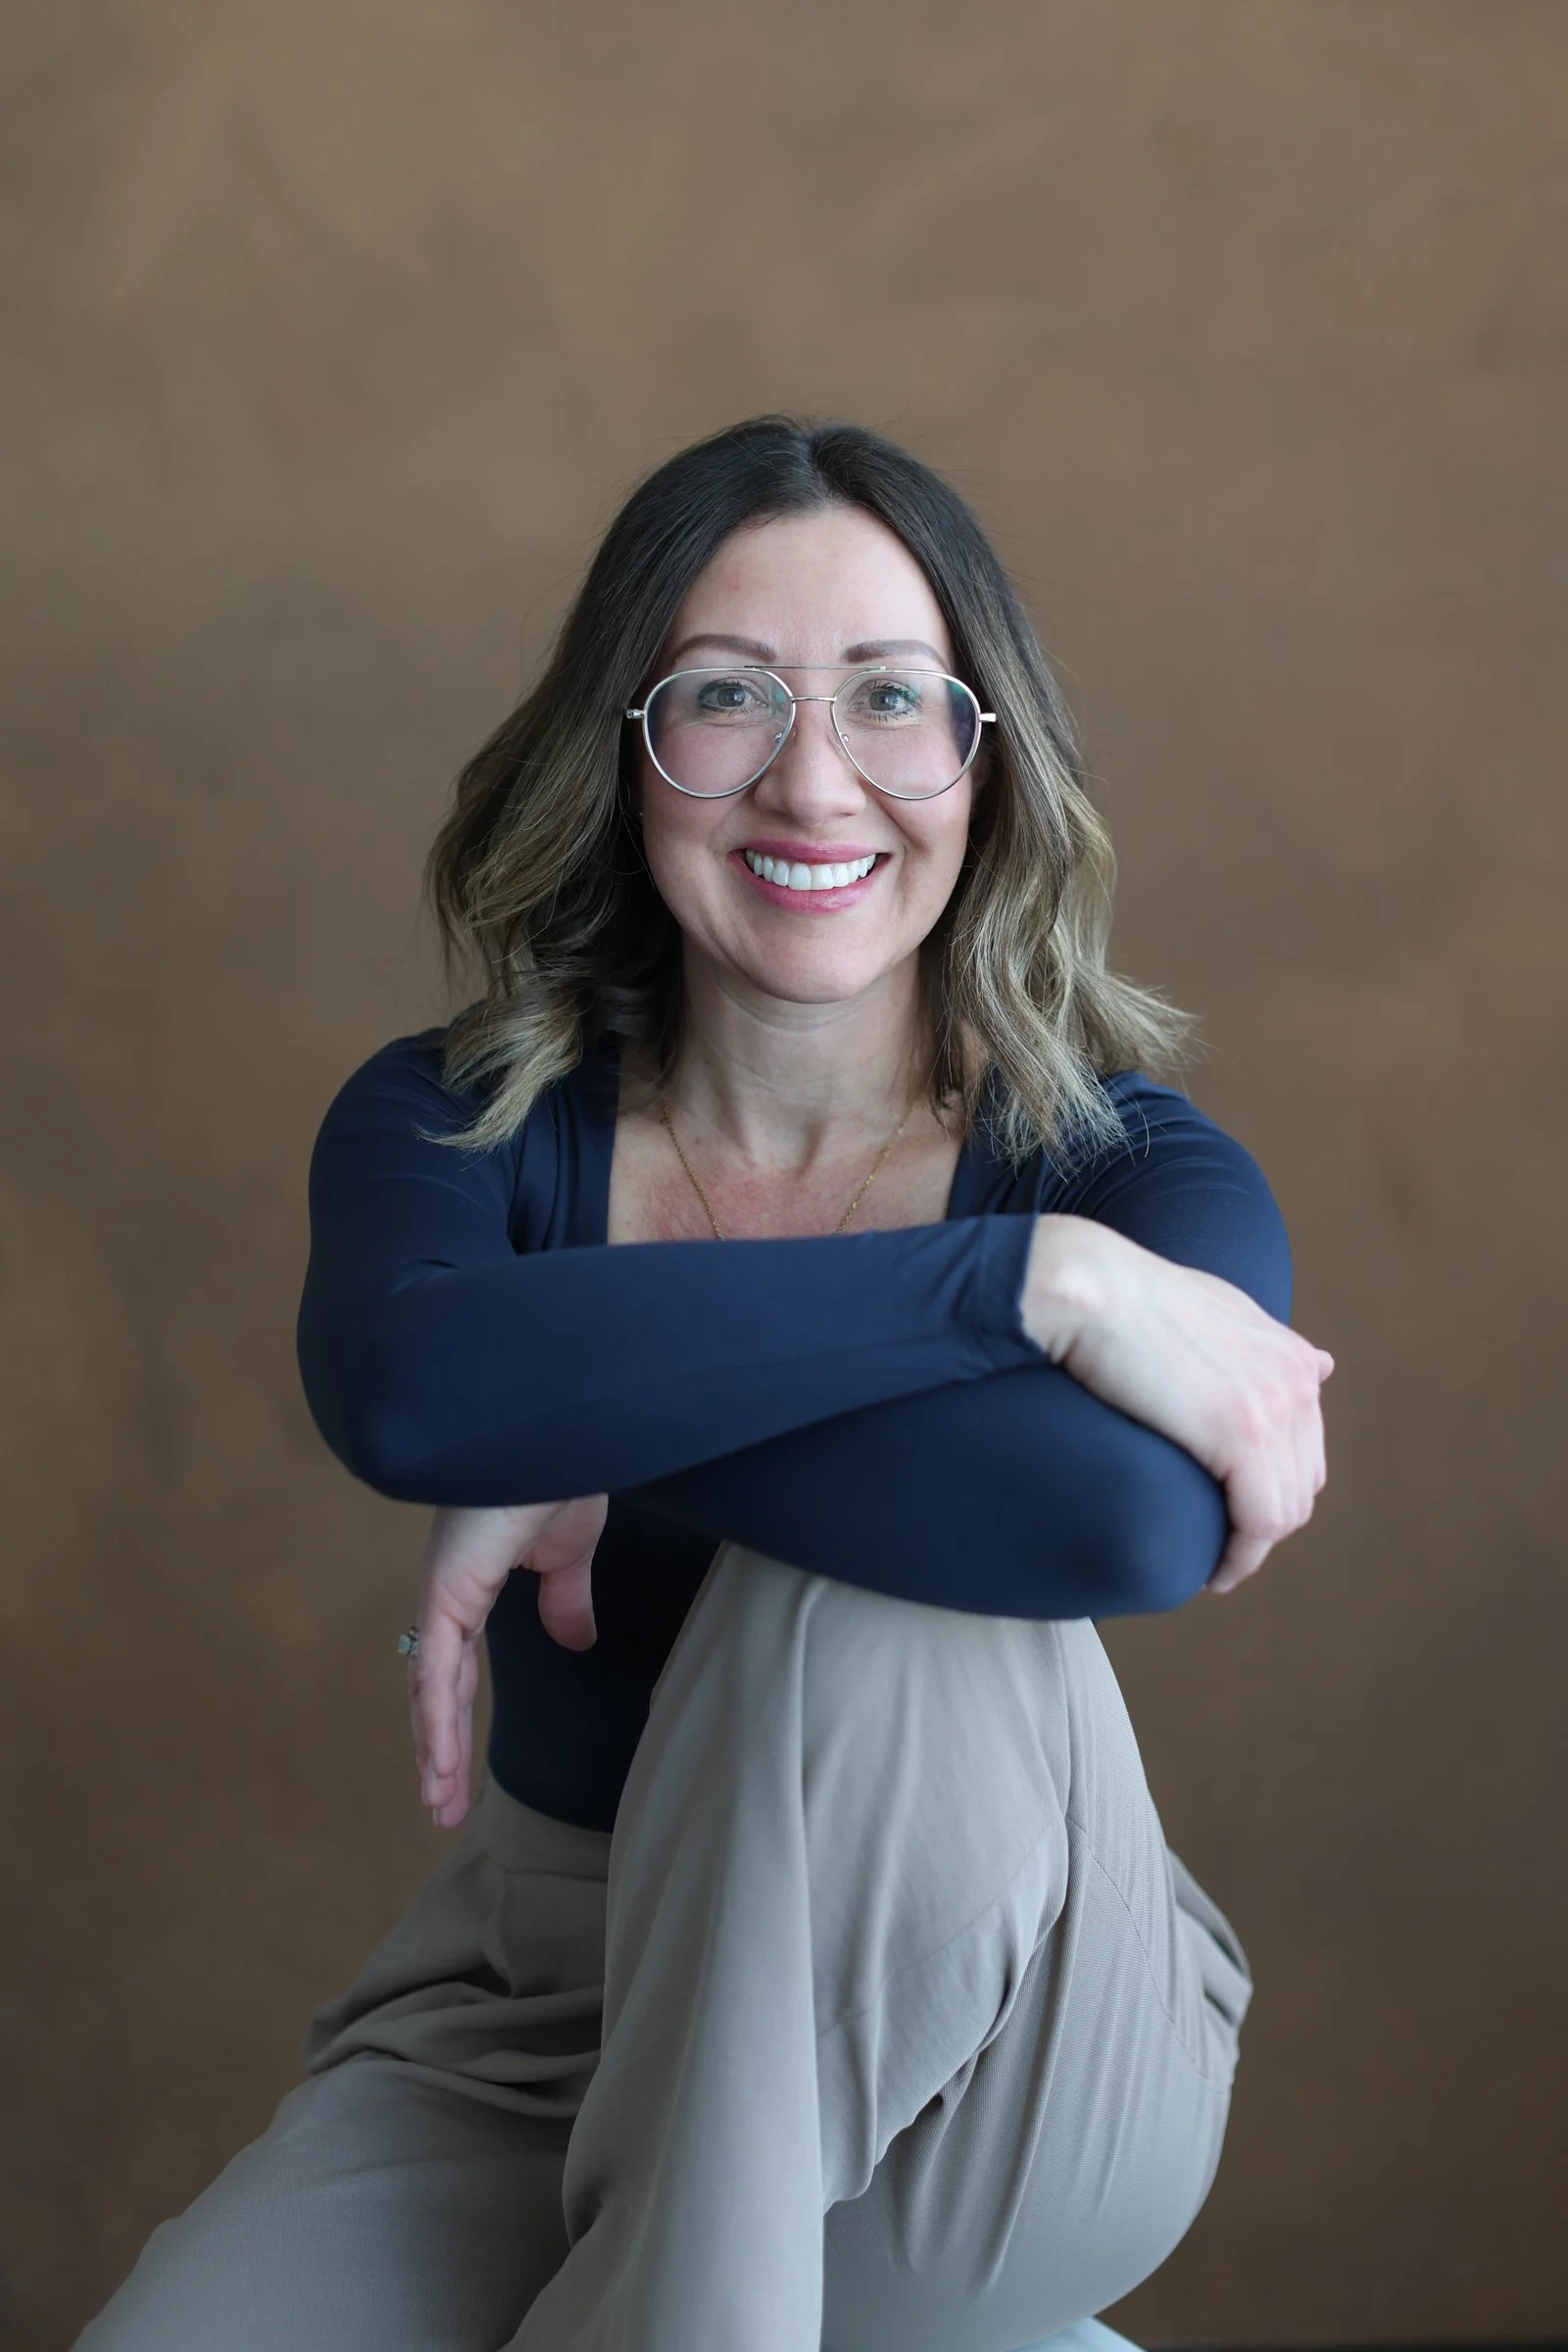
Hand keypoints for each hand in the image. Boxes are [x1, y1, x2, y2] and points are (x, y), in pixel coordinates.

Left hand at [409, 1493, 608, 1827]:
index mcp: (469, 1585)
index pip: (454, 1669)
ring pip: (429, 1690)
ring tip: (439, 1806)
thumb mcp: (568, 1554)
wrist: (556, 1439)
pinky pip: (436, 1669)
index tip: (454, 1773)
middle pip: (435, 1691)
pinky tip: (437, 1763)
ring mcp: (440, 1594)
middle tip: (441, 1809)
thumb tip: (576, 1643)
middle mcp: (445, 1595)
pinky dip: (436, 1720)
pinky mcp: (445, 1591)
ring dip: (433, 1751)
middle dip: (438, 1752)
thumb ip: (564, 1599)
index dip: (453, 1721)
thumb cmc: (562, 1477)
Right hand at [1022, 1216, 1332, 1592]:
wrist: (1088, 1289)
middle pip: (1300, 1485)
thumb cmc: (1127, 1298)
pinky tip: (1212, 1572)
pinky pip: (1260, 1522)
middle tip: (1217, 1545)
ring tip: (1212, 1566)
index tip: (1229, 1512)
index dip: (1270, 1489)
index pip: (1305, 1449)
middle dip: (1262, 1521)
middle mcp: (1296, 1380)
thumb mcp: (1215, 1308)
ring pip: (1283, 1511)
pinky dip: (1240, 1558)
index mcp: (1291, 1356)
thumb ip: (1266, 1340)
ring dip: (1250, 1548)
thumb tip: (1323, 1364)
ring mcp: (1275, 1407)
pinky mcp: (1243, 1436)